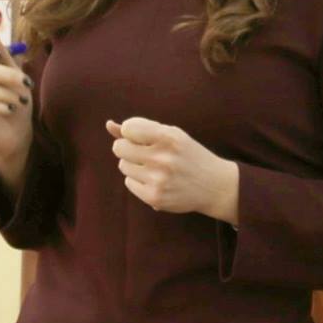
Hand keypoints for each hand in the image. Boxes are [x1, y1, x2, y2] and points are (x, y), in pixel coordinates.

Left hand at [105, 117, 237, 221]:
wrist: (214, 185)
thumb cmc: (188, 155)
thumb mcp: (171, 135)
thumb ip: (140, 128)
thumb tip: (108, 125)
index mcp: (169, 137)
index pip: (128, 128)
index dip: (130, 131)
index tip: (140, 136)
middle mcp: (163, 158)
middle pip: (119, 148)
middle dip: (127, 148)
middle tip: (143, 152)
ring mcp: (158, 179)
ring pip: (123, 166)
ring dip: (133, 165)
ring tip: (153, 167)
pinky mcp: (154, 197)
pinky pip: (129, 183)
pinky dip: (138, 181)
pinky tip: (155, 180)